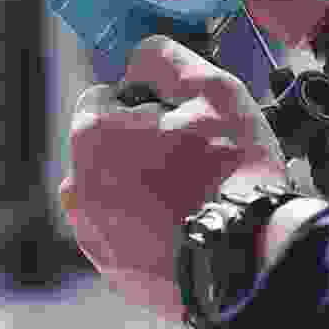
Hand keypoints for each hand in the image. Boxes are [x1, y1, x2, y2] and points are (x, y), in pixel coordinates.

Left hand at [58, 35, 289, 323]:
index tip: (182, 122)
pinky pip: (126, 235)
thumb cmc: (233, 172)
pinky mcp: (113, 271)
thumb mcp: (213, 90)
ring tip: (193, 198)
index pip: (106, 98)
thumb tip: (140, 57)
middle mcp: (78, 187)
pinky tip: (186, 227)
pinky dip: (148, 228)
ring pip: (115, 192)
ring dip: (143, 188)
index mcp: (92, 136)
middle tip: (194, 161)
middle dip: (142, 147)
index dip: (147, 103)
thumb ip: (166, 60)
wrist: (250, 259)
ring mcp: (92, 235)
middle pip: (109, 148)